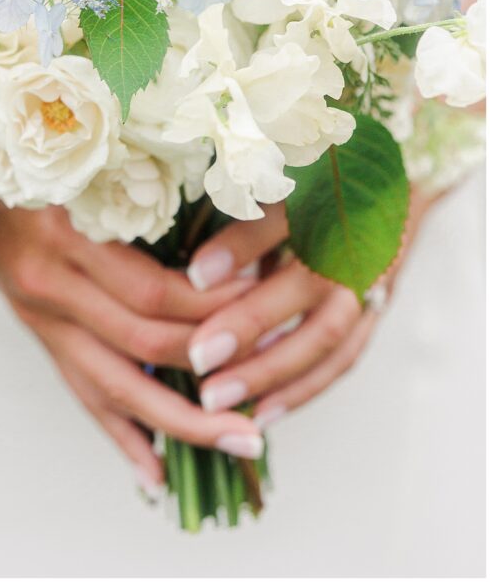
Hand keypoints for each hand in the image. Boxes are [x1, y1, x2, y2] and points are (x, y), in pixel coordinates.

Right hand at [0, 197, 262, 487]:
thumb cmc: (40, 169)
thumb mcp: (85, 168)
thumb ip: (142, 196)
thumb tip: (226, 230)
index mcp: (67, 234)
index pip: (151, 290)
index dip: (210, 303)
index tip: (262, 304)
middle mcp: (50, 284)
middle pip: (141, 342)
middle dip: (211, 366)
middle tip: (269, 383)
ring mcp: (42, 320)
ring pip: (116, 385)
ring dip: (181, 421)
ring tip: (239, 441)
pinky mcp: (42, 339)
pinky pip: (82, 396)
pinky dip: (121, 437)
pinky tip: (156, 475)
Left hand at [185, 191, 431, 426]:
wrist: (396, 180)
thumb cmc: (323, 176)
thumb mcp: (284, 179)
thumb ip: (247, 216)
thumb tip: (198, 270)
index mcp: (330, 197)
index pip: (281, 222)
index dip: (239, 248)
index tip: (193, 276)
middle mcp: (353, 242)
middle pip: (305, 287)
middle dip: (250, 325)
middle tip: (198, 358)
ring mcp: (369, 281)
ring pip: (325, 335)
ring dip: (271, 370)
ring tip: (216, 399)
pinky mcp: (375, 310)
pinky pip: (342, 358)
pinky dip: (303, 387)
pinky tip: (261, 412)